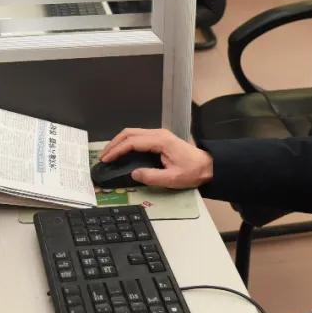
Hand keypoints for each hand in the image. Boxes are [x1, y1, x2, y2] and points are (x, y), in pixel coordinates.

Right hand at [99, 128, 213, 189]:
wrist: (208, 166)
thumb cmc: (192, 172)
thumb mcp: (172, 179)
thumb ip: (152, 177)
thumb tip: (134, 173)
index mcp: (160, 141)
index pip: (132, 142)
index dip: (117, 150)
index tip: (106, 159)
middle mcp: (158, 134)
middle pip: (129, 133)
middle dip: (114, 144)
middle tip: (103, 156)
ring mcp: (159, 134)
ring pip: (133, 133)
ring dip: (119, 142)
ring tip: (109, 154)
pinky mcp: (160, 139)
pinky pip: (138, 137)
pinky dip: (127, 143)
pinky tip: (122, 152)